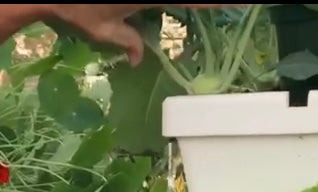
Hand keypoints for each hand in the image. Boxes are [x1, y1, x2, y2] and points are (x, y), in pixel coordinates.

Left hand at [45, 4, 241, 65]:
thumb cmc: (73, 9)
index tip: (243, 4)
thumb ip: (125, 41)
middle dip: (214, 2)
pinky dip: (171, 3)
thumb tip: (139, 60)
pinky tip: (168, 10)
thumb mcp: (100, 31)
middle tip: (237, 6)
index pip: (194, 0)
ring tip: (212, 10)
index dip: (219, 2)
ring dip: (186, 4)